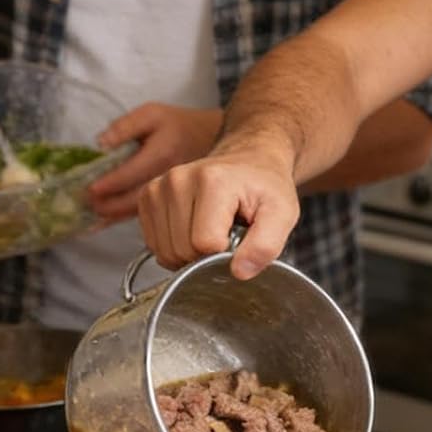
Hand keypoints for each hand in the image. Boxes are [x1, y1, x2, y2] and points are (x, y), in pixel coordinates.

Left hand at [85, 104, 223, 221]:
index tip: (90, 189)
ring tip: (94, 215)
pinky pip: (147, 213)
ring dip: (115, 215)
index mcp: (161, 153)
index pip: (132, 173)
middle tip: (87, 204)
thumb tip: (101, 144)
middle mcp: (168, 177)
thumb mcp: (151, 114)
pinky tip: (108, 220)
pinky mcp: (172, 200)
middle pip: (136, 197)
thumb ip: (125, 127)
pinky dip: (125, 218)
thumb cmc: (178, 126)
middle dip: (109, 205)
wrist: (210, 139)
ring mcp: (172, 192)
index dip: (110, 183)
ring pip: (142, 210)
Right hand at [138, 140, 299, 277]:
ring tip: (210, 230)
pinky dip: (173, 247)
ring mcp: (159, 186)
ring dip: (188, 253)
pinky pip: (153, 244)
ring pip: (165, 251)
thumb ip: (266, 245)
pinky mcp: (148, 195)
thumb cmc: (265, 186)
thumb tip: (239, 272)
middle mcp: (179, 179)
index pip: (204, 244)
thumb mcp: (283, 213)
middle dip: (205, 255)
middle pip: (182, 250)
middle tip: (225, 234)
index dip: (224, 252)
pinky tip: (192, 229)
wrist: (250, 159)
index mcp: (212, 181)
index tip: (237, 237)